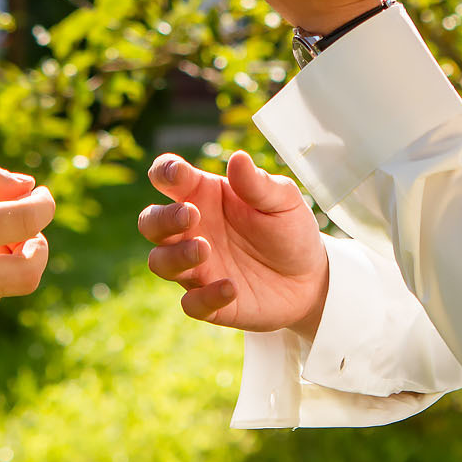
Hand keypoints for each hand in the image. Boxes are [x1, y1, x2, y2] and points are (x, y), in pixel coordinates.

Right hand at [138, 150, 328, 335]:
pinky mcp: (208, 301)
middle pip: (151, 222)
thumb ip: (258, 183)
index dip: (164, 172)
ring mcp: (197, 267)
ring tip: (205, 249)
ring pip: (160, 262)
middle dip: (162, 218)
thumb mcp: (283, 201)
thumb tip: (238, 158)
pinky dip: (204, 297)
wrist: (310, 279)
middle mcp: (193, 230)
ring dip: (176, 256)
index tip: (178, 173)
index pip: (167, 177)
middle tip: (191, 215)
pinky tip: (231, 289)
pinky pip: (191, 303)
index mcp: (204, 196)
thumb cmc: (289, 230)